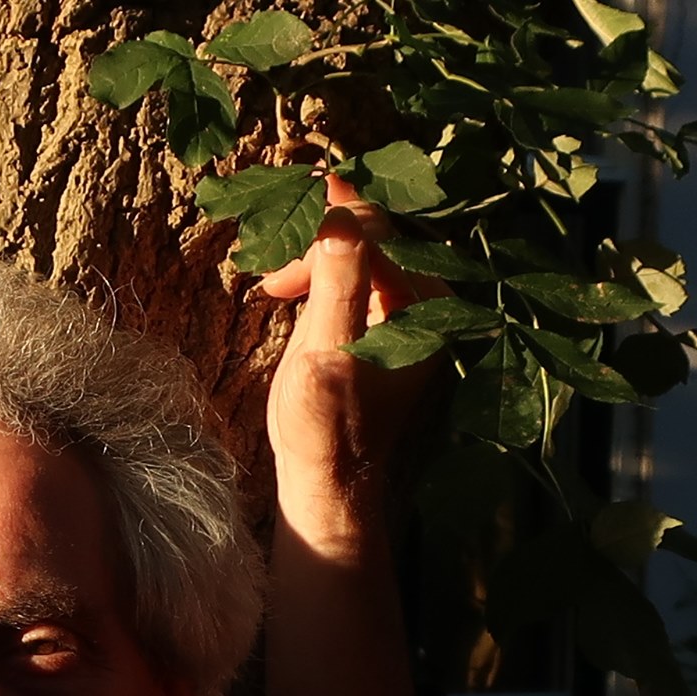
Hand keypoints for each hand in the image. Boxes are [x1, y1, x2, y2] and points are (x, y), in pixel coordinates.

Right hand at [258, 175, 451, 526]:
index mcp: (426, 309)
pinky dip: (320, 270)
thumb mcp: (327, 356)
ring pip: (359, 252)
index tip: (291, 210)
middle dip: (318, 236)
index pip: (378, 235)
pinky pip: (354, 275)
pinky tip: (288, 288)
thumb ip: (339, 284)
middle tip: (271, 265)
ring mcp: (404, 316)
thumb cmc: (327, 429)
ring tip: (274, 283)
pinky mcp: (380, 328)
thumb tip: (339, 216)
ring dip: (314, 253)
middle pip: (371, 237)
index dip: (332, 217)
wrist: (330, 484)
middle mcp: (425, 306)